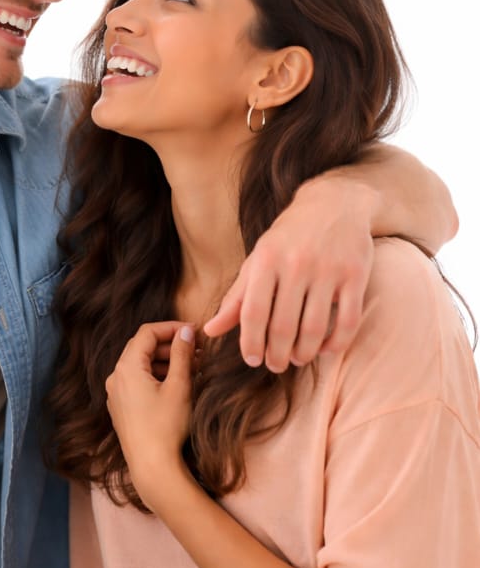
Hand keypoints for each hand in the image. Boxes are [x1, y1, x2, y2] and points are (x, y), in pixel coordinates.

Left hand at [105, 321, 196, 508]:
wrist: (152, 468)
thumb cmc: (166, 426)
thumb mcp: (179, 386)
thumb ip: (182, 354)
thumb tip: (187, 332)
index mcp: (126, 368)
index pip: (147, 333)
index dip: (172, 328)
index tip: (194, 332)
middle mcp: (116, 378)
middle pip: (142, 348)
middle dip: (171, 346)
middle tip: (198, 350)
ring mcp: (116, 394)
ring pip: (141, 366)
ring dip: (166, 362)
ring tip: (193, 368)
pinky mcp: (122, 409)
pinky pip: (137, 383)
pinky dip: (156, 377)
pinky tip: (177, 385)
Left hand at [202, 176, 374, 371]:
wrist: (334, 202)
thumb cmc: (289, 237)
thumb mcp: (258, 259)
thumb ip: (237, 297)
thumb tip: (210, 330)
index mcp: (267, 259)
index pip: (254, 313)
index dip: (251, 343)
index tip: (253, 360)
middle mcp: (296, 263)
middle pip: (284, 326)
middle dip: (278, 354)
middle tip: (276, 365)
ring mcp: (328, 269)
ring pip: (315, 328)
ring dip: (304, 354)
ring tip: (298, 359)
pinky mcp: (356, 275)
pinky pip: (347, 321)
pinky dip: (335, 344)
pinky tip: (324, 349)